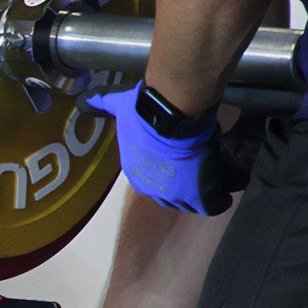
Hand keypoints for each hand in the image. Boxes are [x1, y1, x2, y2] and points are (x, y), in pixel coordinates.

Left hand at [82, 83, 230, 214]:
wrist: (169, 116)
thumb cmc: (144, 111)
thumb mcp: (118, 107)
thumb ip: (102, 105)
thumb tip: (83, 102)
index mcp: (134, 170)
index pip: (150, 180)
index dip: (165, 172)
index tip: (177, 162)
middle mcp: (150, 187)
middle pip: (168, 196)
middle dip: (181, 188)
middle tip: (196, 174)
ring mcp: (173, 192)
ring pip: (189, 203)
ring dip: (200, 195)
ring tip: (212, 183)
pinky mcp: (197, 193)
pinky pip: (210, 206)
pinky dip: (219, 201)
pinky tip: (224, 194)